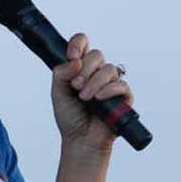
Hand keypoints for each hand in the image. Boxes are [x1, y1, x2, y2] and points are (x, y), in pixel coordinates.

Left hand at [51, 33, 134, 154]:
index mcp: (80, 67)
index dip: (78, 44)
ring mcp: (111, 83)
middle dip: (84, 69)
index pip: (82, 43)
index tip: (72, 56)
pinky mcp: (123, 96)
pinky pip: (121, 84)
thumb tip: (74, 61)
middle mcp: (96, 72)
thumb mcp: (57, 92)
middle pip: (96, 54)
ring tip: (84, 97)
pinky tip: (98, 99)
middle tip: (75, 86)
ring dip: (94, 82)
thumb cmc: (70, 116)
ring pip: (108, 69)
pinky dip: (108, 90)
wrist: (80, 139)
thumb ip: (61, 74)